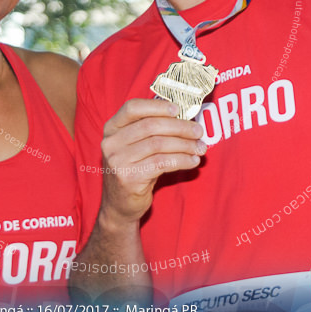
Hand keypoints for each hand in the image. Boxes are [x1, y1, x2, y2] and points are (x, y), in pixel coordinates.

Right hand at [98, 98, 206, 228]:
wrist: (119, 205)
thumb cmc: (133, 170)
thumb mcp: (134, 146)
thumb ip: (150, 129)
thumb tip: (183, 117)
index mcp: (112, 128)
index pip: (133, 107)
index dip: (157, 106)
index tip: (178, 109)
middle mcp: (111, 142)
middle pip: (150, 126)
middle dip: (179, 127)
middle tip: (198, 131)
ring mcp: (118, 160)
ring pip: (159, 144)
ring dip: (185, 145)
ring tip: (200, 148)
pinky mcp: (129, 178)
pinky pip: (162, 163)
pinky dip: (182, 160)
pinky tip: (192, 161)